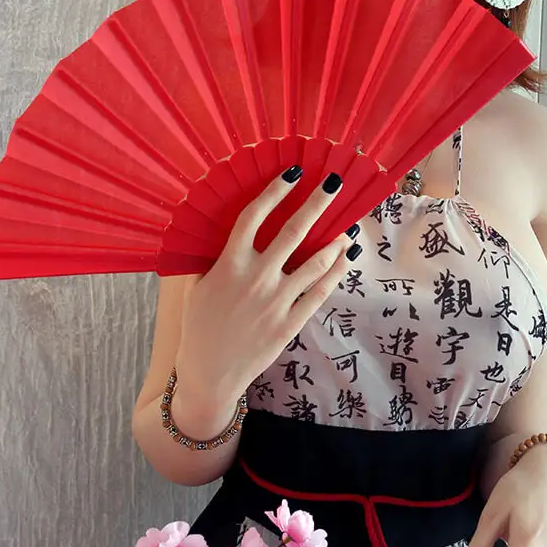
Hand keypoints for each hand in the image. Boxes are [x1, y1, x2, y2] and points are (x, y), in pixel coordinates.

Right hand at [174, 166, 360, 404]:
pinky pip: (320, 292)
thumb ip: (213, 258)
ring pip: (315, 262)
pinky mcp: (290, 323)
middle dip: (317, 203)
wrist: (209, 374)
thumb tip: (227, 230)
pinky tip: (347, 258)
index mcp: (229, 264)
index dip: (275, 190)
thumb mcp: (197, 286)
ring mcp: (276, 301)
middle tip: (335, 183)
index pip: (254, 216)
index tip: (293, 172)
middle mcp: (256, 278)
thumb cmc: (199, 327)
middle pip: (293, 231)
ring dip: (336, 240)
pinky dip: (337, 272)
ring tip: (349, 227)